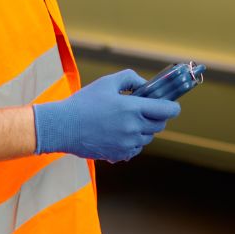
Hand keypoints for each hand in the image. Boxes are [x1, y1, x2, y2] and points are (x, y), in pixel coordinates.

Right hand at [32, 69, 181, 163]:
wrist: (62, 127)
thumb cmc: (84, 102)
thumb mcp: (107, 82)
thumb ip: (130, 79)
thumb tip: (145, 85)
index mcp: (133, 108)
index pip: (167, 110)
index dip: (172, 107)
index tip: (170, 105)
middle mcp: (133, 127)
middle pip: (160, 125)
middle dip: (156, 117)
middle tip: (145, 111)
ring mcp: (127, 144)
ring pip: (147, 138)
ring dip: (143, 130)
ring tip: (127, 122)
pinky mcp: (118, 155)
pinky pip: (135, 150)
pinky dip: (132, 143)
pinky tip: (119, 135)